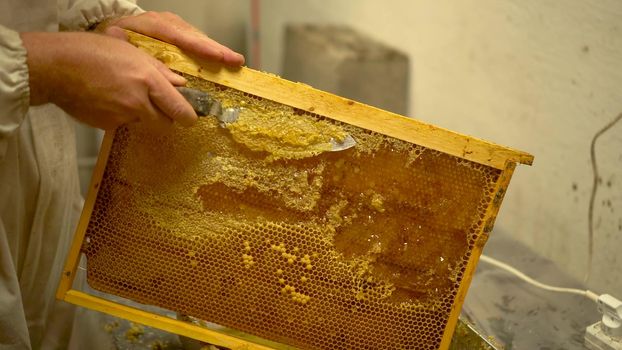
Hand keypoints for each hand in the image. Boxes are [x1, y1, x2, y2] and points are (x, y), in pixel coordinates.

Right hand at [21, 31, 196, 131]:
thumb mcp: (130, 52)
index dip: (188, 116)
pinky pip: (123, 124)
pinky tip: (107, 100)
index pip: (179, 109)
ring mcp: (122, 117)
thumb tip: (179, 83)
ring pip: (143, 122)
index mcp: (147, 81)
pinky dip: (120, 115)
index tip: (190, 117)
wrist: (56, 68)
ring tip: (122, 93)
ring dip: (140, 113)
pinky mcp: (107, 126)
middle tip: (156, 103)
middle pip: (165, 122)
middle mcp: (137, 102)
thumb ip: (159, 70)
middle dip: (165, 115)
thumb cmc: (91, 53)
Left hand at [100, 11, 244, 65]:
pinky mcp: (179, 34)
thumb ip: (127, 48)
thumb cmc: (116, 40)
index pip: (178, 35)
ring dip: (218, 51)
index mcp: (152, 25)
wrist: (113, 30)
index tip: (216, 56)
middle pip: (195, 36)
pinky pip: (197, 43)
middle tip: (235, 60)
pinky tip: (224, 61)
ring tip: (235, 62)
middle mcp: (167, 23)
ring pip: (199, 39)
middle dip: (216, 49)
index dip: (198, 46)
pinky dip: (211, 52)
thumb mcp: (114, 42)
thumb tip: (148, 61)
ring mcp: (175, 27)